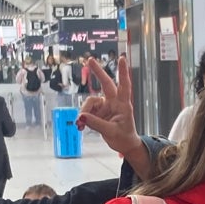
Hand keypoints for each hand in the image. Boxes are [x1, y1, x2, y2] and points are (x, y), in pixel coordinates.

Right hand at [75, 57, 147, 174]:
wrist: (124, 144)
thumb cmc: (123, 137)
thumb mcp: (111, 132)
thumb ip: (96, 123)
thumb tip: (81, 116)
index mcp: (123, 105)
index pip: (124, 86)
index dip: (122, 72)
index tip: (122, 59)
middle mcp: (115, 102)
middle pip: (106, 84)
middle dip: (98, 72)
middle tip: (89, 60)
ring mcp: (106, 106)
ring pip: (90, 102)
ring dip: (84, 111)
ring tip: (80, 125)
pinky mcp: (99, 111)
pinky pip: (87, 111)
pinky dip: (83, 118)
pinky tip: (81, 126)